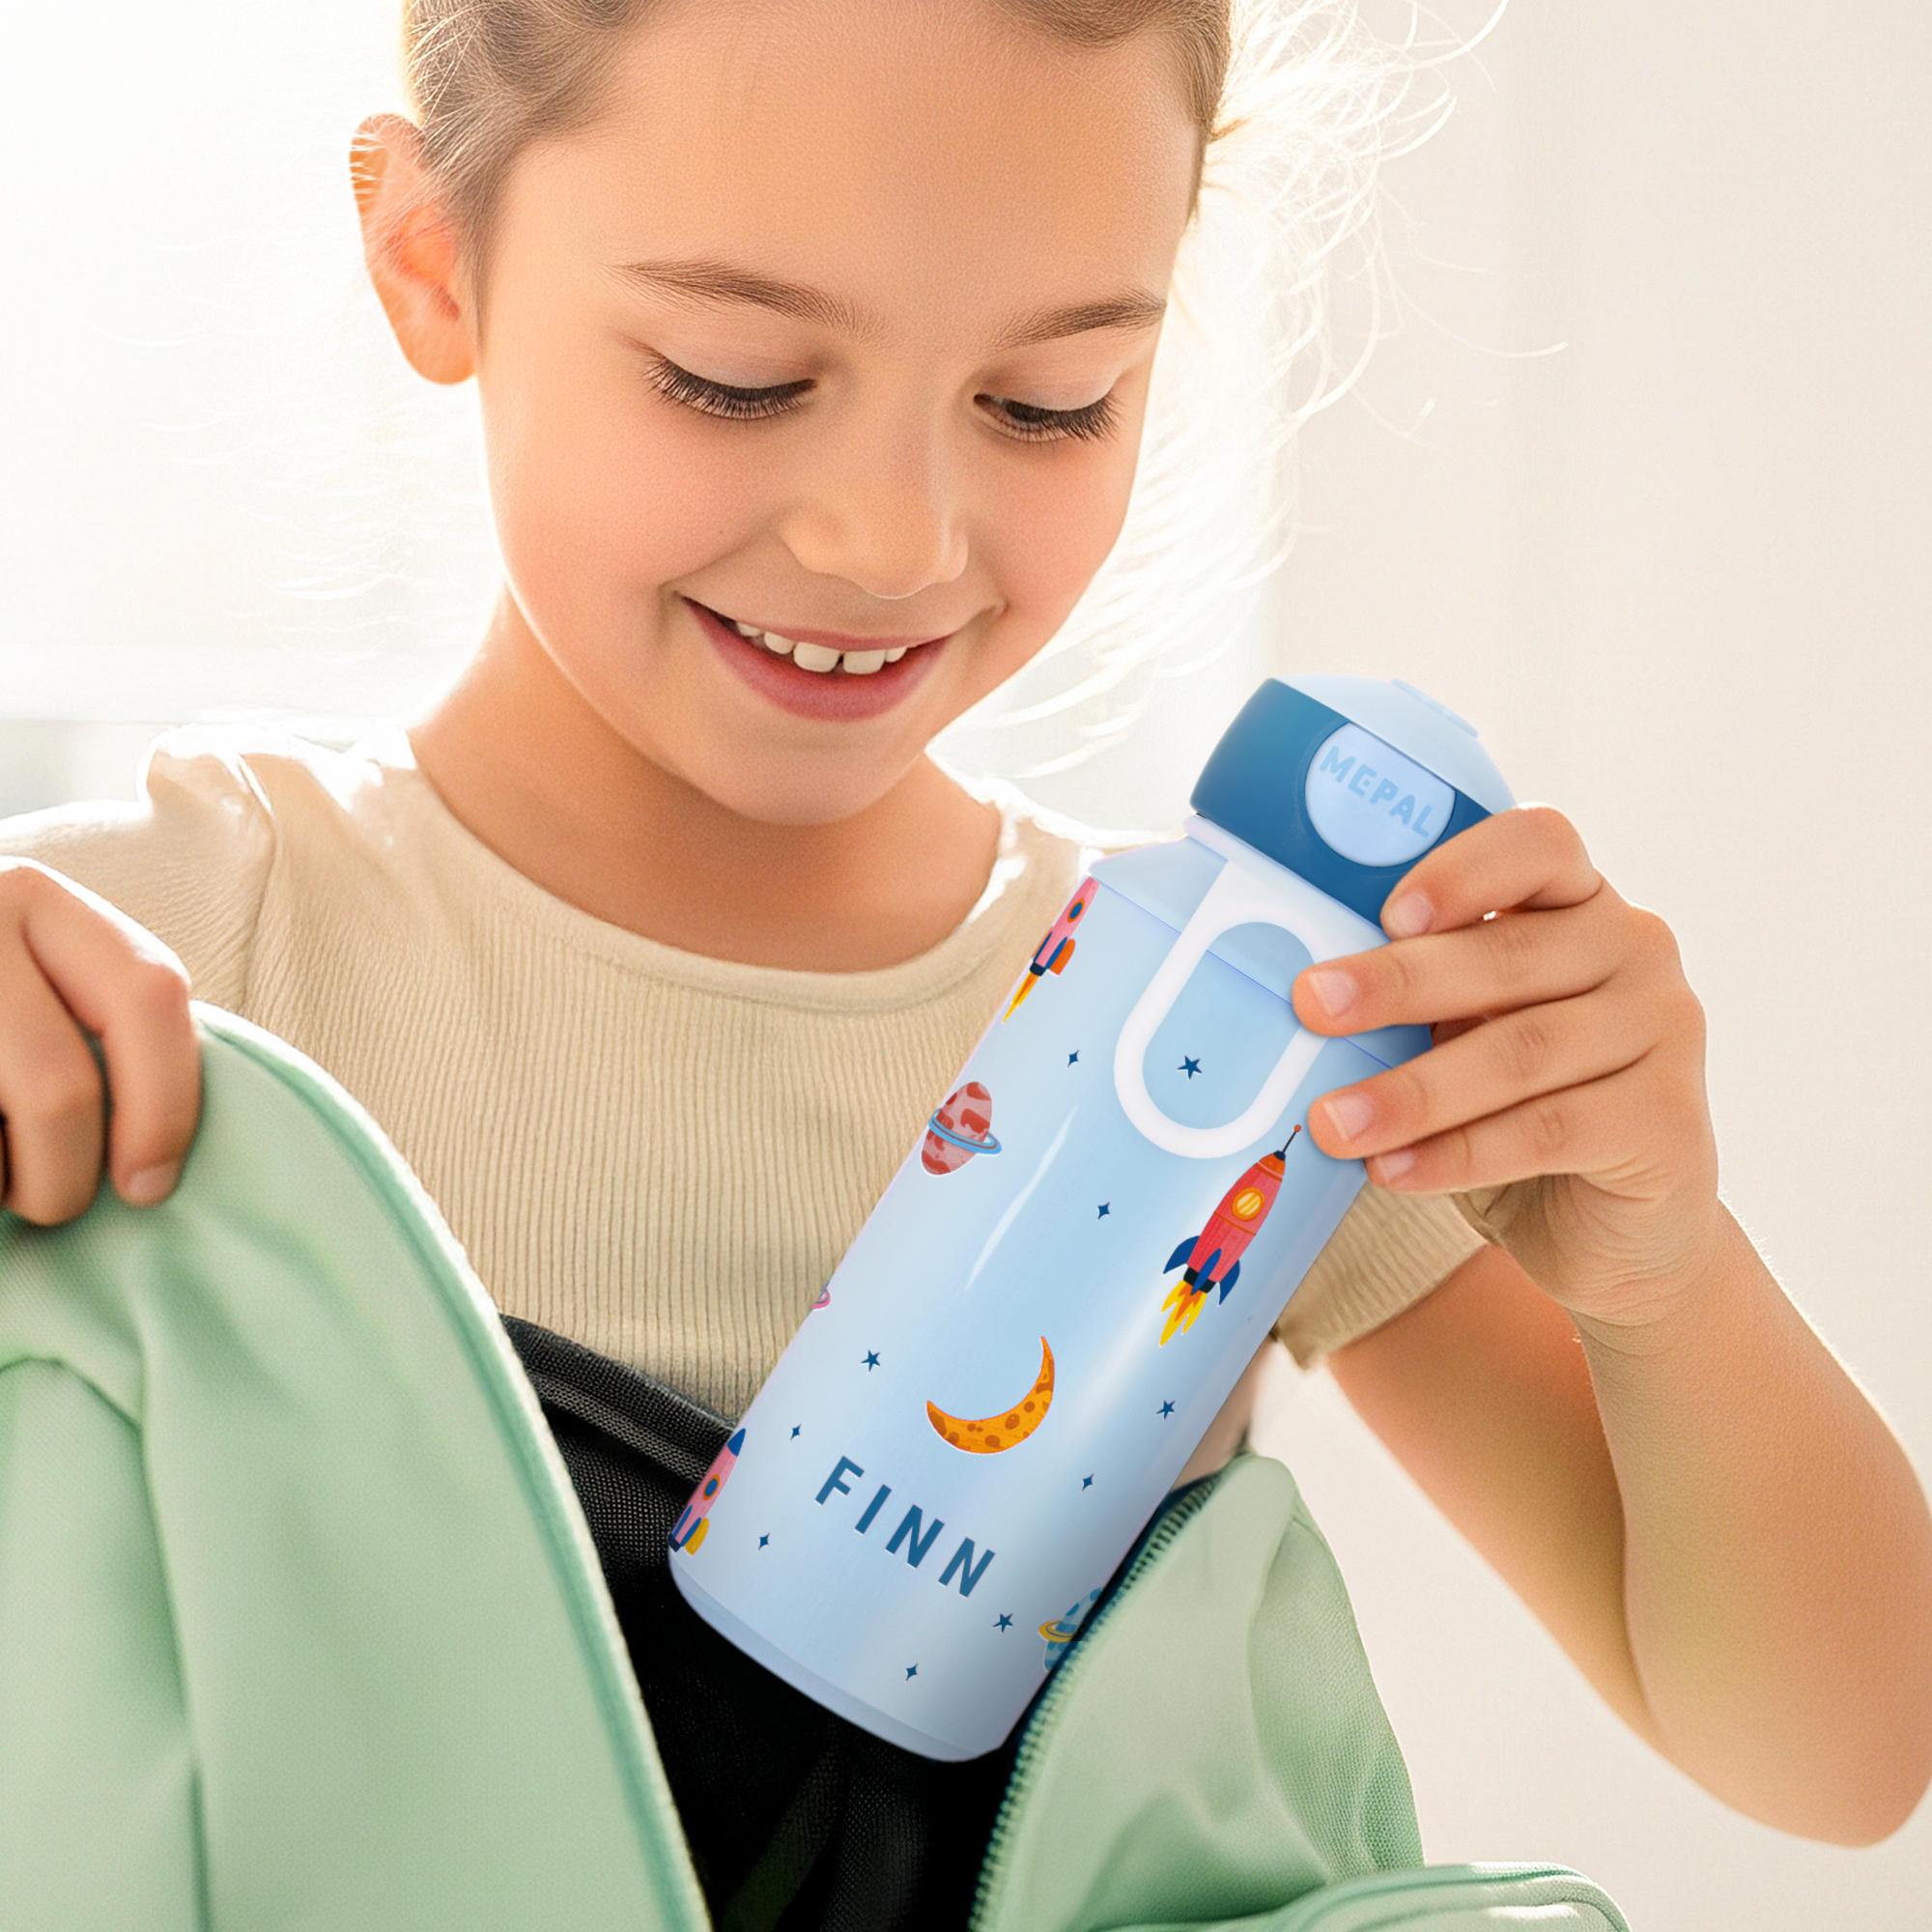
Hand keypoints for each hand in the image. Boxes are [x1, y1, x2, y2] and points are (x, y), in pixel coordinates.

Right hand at [0, 860, 200, 1223]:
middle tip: (58, 1202)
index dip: (166, 1105)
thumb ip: (102, 1019)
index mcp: (37, 900)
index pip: (149, 995)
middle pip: (59, 1088)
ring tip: (0, 1177)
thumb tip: (163, 1150)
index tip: (151, 1183)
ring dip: (4, 1185)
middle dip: (69, 1175)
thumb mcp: (35, 973)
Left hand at [1291, 806, 1720, 1327]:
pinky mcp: (1667, 1118)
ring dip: (1413, 1090)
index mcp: (1579, 903)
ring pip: (1521, 1051)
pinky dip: (1459, 1153)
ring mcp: (1663, 1030)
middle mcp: (1635, 948)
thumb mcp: (1464, 1033)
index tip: (1390, 912)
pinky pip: (1548, 1130)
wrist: (1616, 1226)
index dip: (1465, 869)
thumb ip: (1418, 997)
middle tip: (1311, 1007)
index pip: (1539, 844)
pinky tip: (1394, 1170)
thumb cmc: (1515, 1107)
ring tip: (1334, 1122)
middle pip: (1510, 953)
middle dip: (1398, 982)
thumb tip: (1307, 994)